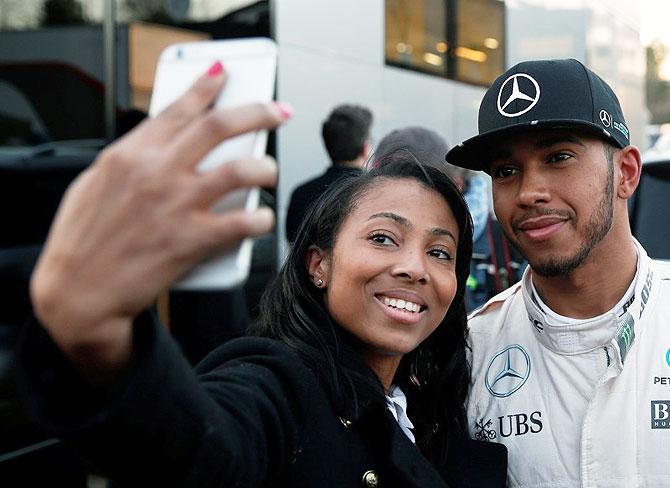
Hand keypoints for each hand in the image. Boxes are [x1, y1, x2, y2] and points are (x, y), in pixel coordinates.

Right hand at [30, 63, 289, 374]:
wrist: (78, 292)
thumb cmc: (82, 241)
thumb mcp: (95, 184)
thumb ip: (130, 161)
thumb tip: (162, 147)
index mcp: (129, 153)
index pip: (177, 107)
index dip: (206, 87)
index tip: (223, 74)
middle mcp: (156, 171)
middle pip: (219, 126)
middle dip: (258, 110)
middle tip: (278, 110)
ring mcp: (177, 204)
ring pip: (241, 170)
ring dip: (265, 167)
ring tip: (268, 172)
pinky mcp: (192, 239)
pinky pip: (244, 222)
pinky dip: (261, 218)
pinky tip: (262, 219)